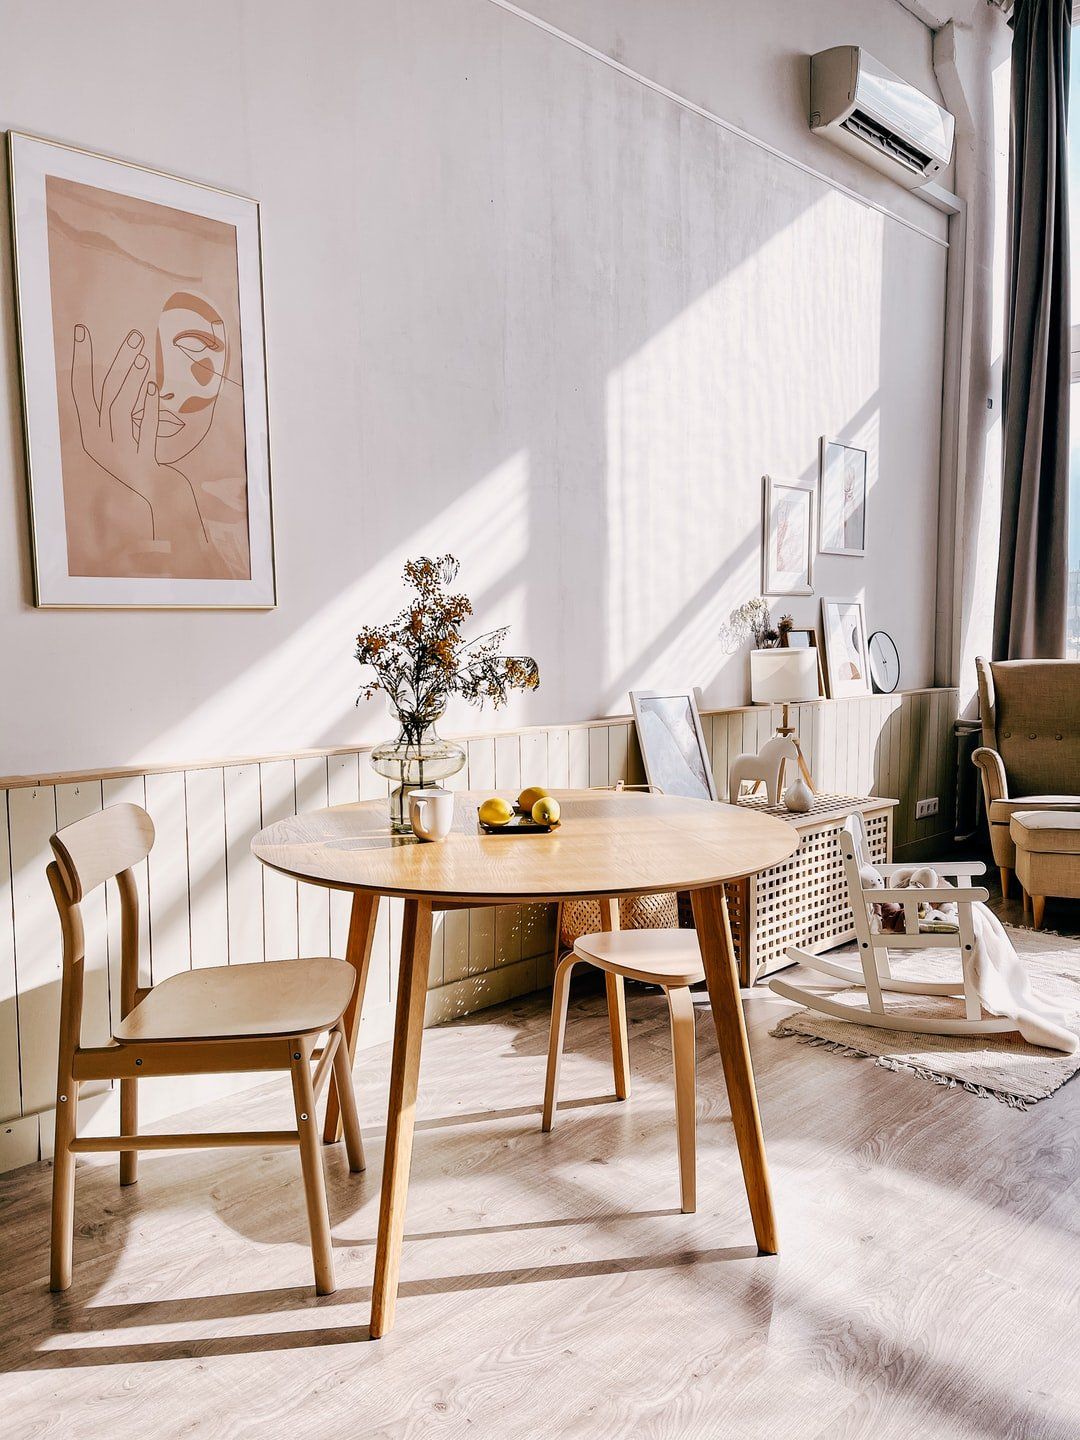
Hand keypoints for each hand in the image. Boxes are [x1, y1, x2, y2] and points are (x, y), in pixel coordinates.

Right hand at [70, 324, 207, 546]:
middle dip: (116, 362)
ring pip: (119, 409)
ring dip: (130, 380)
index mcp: (91, 432)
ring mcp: (118, 452)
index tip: (83, 331)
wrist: (162, 497)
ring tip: (143, 358)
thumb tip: (127, 369)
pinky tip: (152, 388)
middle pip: (103, 393)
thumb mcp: (125, 434)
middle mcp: (99, 441)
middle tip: (134, 337)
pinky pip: (141, 428)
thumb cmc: (145, 461)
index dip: (80, 359)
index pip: (80, 389)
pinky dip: (145, 407)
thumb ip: (119, 409)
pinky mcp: (140, 461)